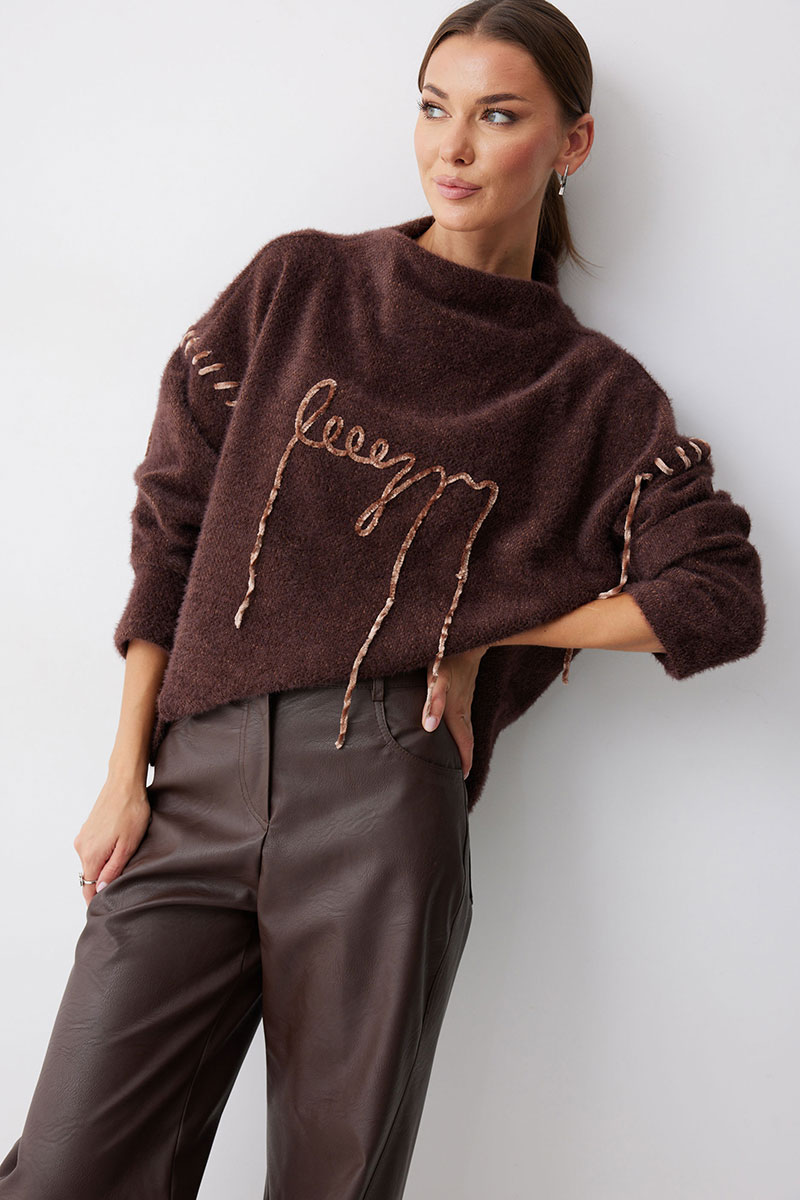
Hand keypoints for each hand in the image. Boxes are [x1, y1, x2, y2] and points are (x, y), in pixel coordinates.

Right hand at [73, 772, 152, 906]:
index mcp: (90, 855)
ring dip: (105, 866)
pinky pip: (93, 850)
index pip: (87, 888)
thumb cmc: (130, 812)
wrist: (124, 783)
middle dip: (102, 883)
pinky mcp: (88, 829)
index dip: (96, 900)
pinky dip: (104, 854)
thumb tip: (99, 890)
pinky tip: (119, 847)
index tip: (106, 909)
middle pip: (89, 876)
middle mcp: (81, 847)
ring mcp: (83, 837)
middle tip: (124, 885)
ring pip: (92, 862)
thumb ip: (112, 869)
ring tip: (125, 862)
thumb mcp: (127, 845)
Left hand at [423, 645, 488, 779]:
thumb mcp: (436, 676)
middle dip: (464, 758)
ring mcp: (465, 700)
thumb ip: (433, 701)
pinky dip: (460, 730)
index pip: (462, 742)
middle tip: (458, 777)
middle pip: (466, 738)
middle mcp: (463, 708)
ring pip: (465, 728)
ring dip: (463, 745)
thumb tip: (429, 727)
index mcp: (456, 710)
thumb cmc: (448, 654)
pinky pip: (463, 716)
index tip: (461, 779)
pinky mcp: (463, 692)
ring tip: (456, 759)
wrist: (468, 636)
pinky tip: (452, 729)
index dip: (463, 762)